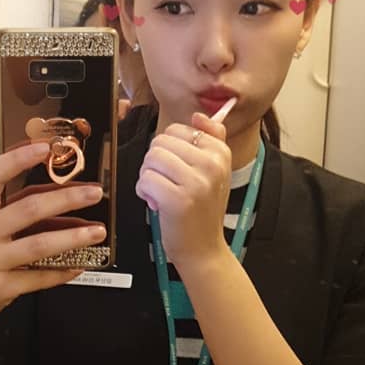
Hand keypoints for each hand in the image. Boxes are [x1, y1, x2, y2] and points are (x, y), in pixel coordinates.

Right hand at [0, 145, 105, 344]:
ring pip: (39, 244)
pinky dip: (63, 271)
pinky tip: (79, 265)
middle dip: (66, 198)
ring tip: (97, 231)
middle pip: (28, 208)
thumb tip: (57, 196)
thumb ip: (11, 211)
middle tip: (93, 193)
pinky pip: (40, 277)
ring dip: (73, 237)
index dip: (17, 159)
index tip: (44, 148)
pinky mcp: (2, 287)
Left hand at [135, 111, 233, 269]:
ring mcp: (196, 182)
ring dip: (148, 177)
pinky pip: (145, 179)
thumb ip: (211, 139)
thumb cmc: (202, 210)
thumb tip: (198, 115)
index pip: (177, 129)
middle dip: (155, 163)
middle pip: (160, 142)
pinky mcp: (177, 200)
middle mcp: (211, 165)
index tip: (179, 169)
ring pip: (151, 159)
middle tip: (167, 183)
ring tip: (162, 192)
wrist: (203, 249)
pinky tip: (156, 203)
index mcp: (220, 153)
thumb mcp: (215, 171)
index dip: (168, 149)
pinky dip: (144, 192)